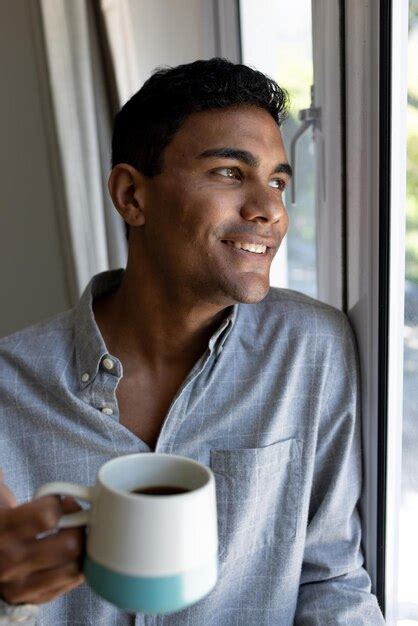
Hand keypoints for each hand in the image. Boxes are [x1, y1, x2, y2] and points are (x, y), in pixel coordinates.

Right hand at [0, 472, 85, 604]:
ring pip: (74, 568)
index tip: (60, 500)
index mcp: (0, 530)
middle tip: (75, 518)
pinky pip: (69, 584)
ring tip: (74, 535)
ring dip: (81, 548)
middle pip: (69, 545)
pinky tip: (68, 554)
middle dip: (79, 526)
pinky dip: (76, 566)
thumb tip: (8, 467)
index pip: (47, 517)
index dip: (59, 503)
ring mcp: (20, 586)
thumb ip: (5, 486)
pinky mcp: (31, 599)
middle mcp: (8, 563)